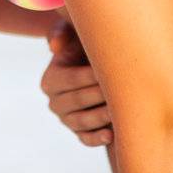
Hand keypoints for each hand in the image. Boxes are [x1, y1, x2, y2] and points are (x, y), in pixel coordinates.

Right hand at [40, 19, 112, 147]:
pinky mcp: (79, 133)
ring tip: (120, 111)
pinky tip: (110, 135)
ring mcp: (66, 120)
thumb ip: (60, 33)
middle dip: (100, 95)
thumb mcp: (70, 34)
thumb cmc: (84, 46)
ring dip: (101, 116)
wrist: (92, 65)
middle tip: (123, 90)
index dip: (91, 76)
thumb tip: (54, 46)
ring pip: (82, 122)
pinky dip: (97, 139)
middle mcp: (54, 102)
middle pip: (78, 100)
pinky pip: (86, 139)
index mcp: (50, 80)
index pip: (71, 79)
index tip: (112, 70)